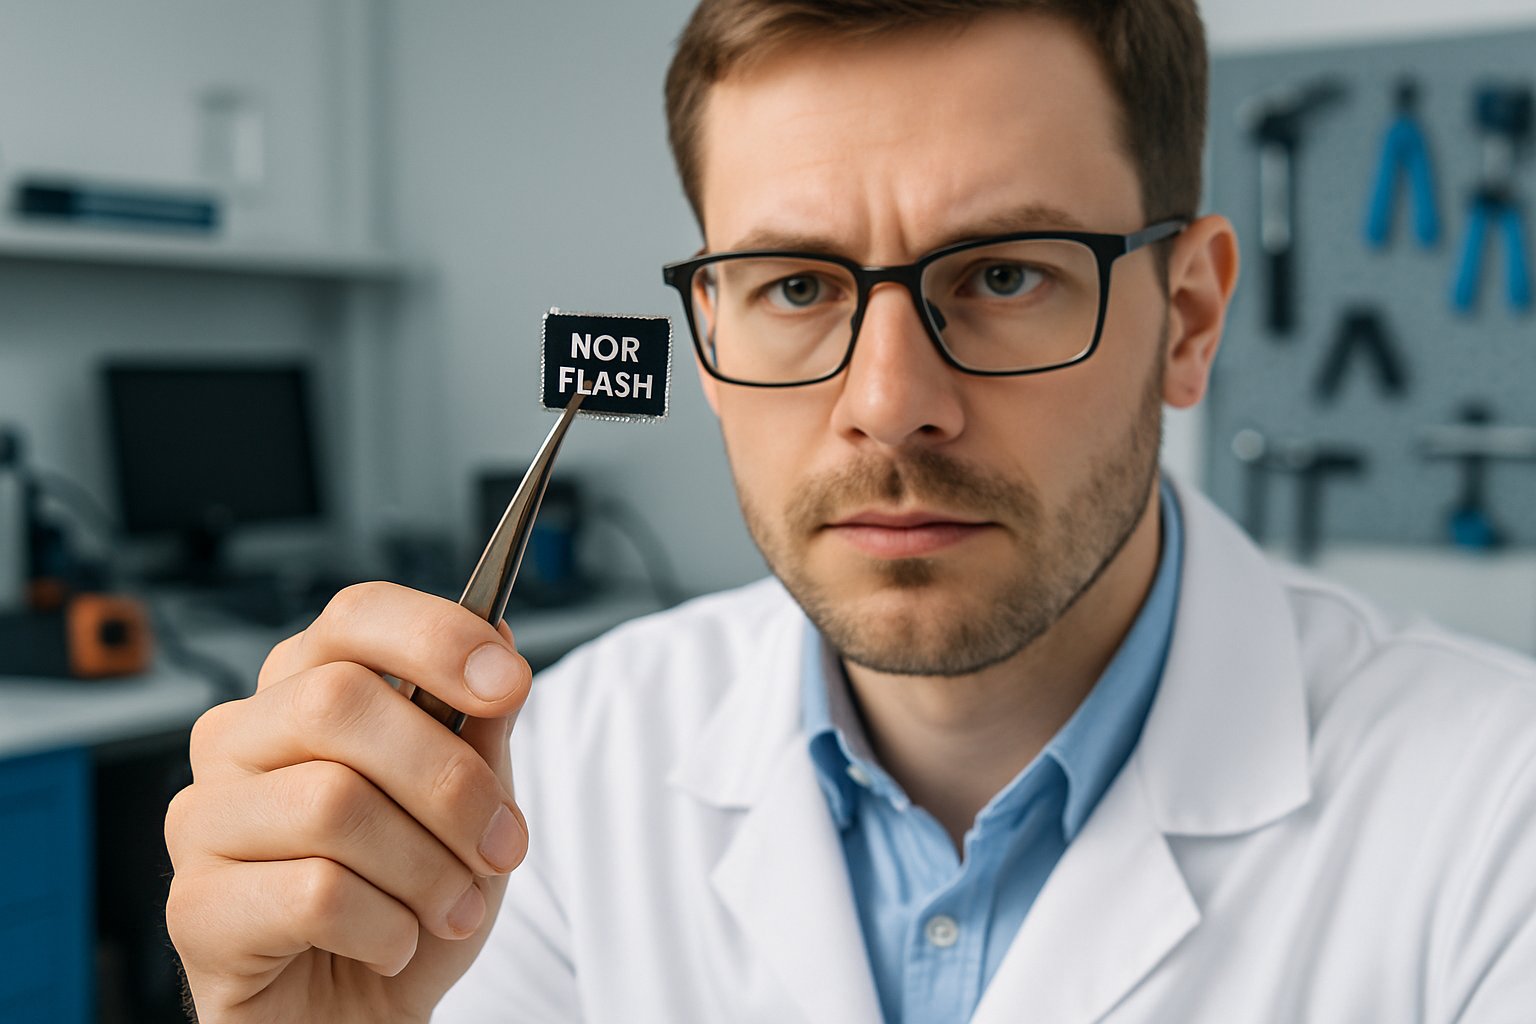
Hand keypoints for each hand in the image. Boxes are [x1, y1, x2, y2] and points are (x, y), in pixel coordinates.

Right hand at [165, 582, 533, 1023]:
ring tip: (450, 908)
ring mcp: (204, 820)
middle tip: (500, 844)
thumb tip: (502, 640)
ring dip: (426, 869)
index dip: (435, 636)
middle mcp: (238, 738)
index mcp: (303, 690)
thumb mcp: (468, 806)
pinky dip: (386, 928)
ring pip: (332, 802)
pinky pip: (313, 895)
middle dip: (447, 780)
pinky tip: (390, 944)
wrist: (360, 1013)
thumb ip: (478, 726)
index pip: (354, 617)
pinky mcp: (193, 907)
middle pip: (340, 702)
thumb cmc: (407, 895)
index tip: (508, 683)